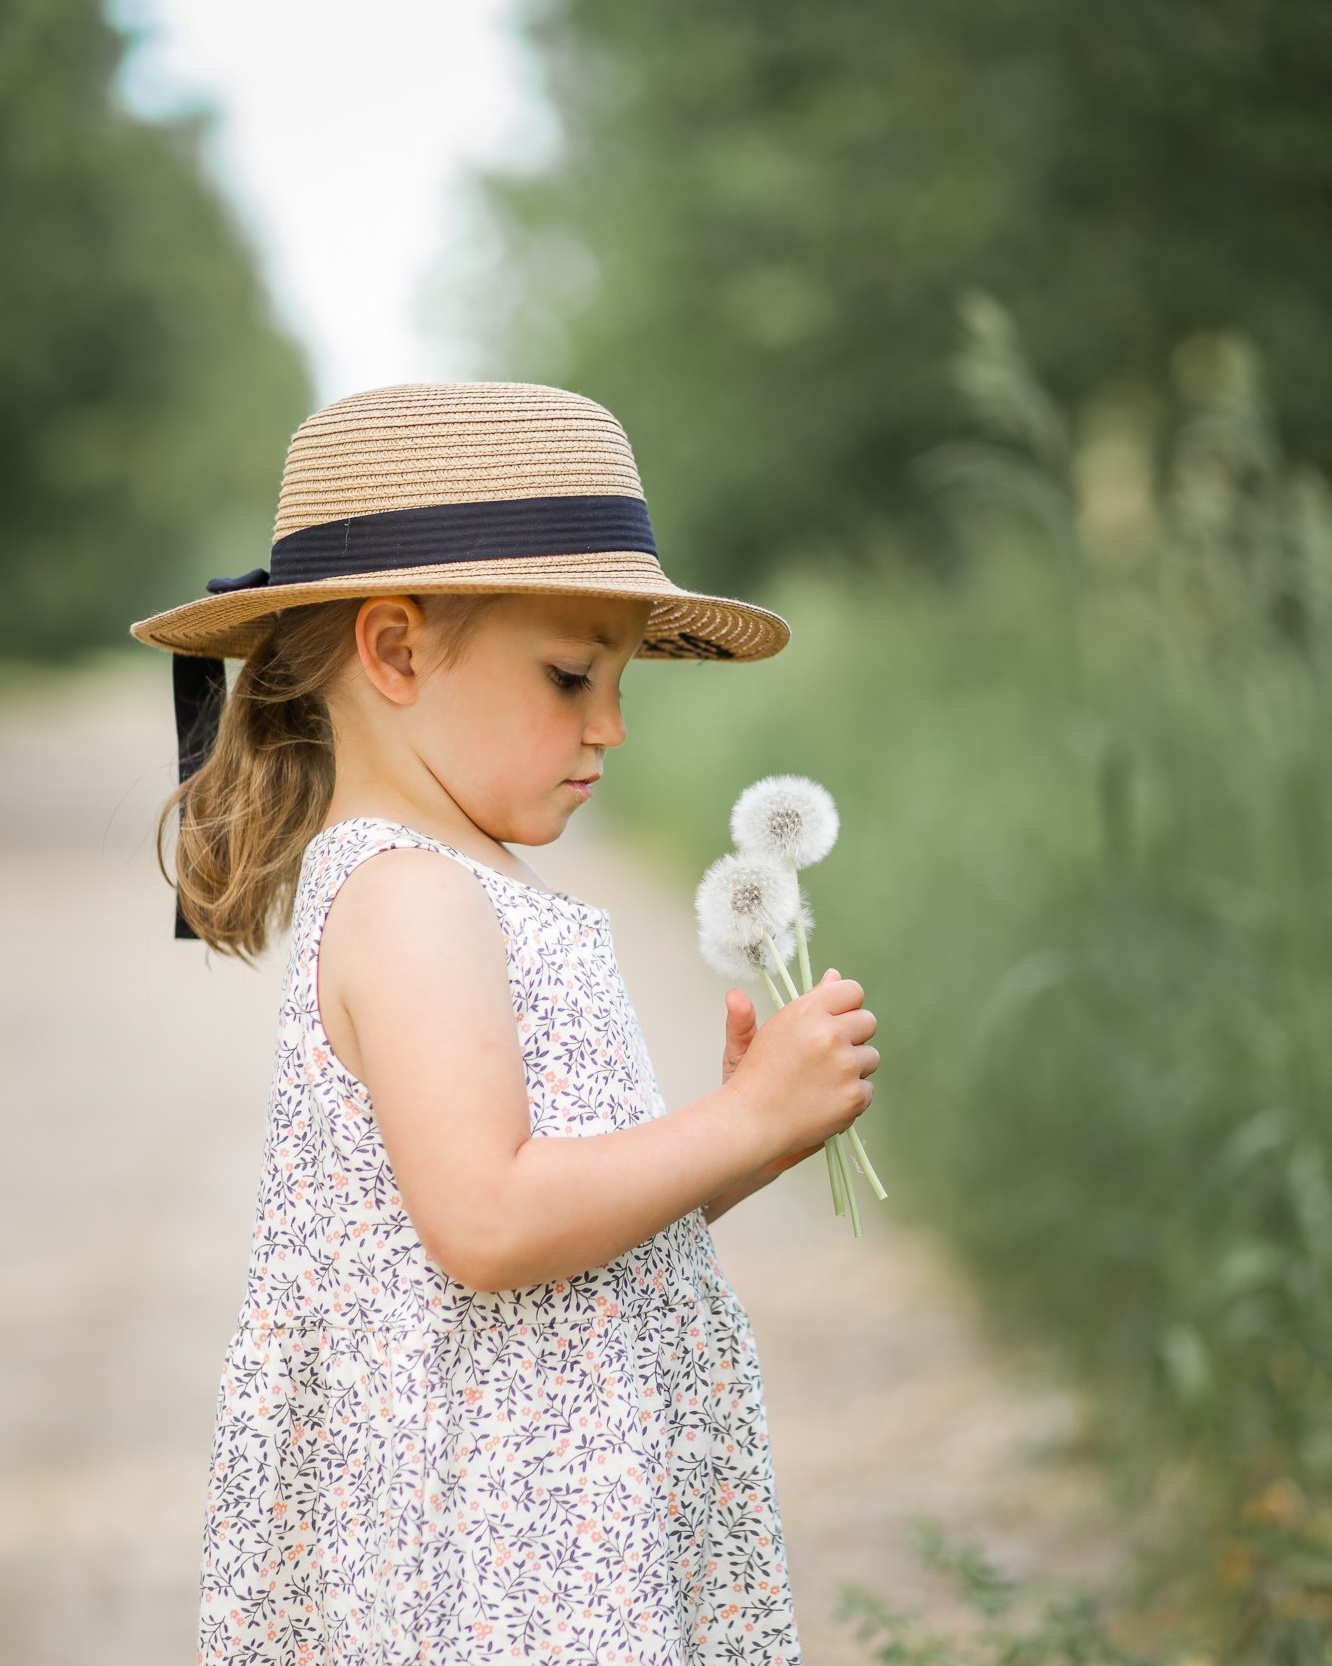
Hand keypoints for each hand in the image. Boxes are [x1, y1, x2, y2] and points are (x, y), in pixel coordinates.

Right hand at [726, 968, 878, 1163]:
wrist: (750, 1122)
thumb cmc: (755, 1076)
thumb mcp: (768, 1029)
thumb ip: (804, 999)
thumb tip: (833, 975)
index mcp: (807, 1012)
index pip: (852, 991)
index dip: (845, 1006)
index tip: (835, 1020)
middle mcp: (829, 1035)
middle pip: (868, 1021)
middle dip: (853, 1035)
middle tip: (827, 1053)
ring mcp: (844, 1066)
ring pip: (871, 1056)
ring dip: (854, 1066)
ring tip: (823, 1079)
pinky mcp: (854, 1096)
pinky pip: (868, 1088)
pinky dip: (852, 1096)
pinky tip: (826, 1099)